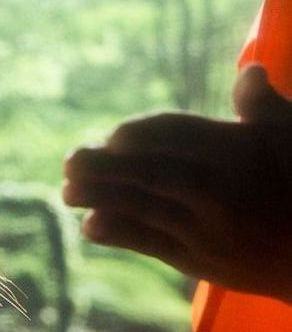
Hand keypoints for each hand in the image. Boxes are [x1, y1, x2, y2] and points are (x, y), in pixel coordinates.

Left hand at [63, 66, 291, 302]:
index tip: (111, 137)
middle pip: (150, 172)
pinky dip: (120, 234)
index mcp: (237, 151)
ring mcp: (206, 229)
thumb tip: (249, 70)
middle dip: (105, 167)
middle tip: (69, 162)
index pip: (175, 135)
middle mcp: (218, 189)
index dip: (137, 135)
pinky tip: (89, 226)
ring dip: (100, 199)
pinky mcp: (199, 261)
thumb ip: (264, 108)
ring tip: (66, 192)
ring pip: (144, 209)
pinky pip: (153, 246)